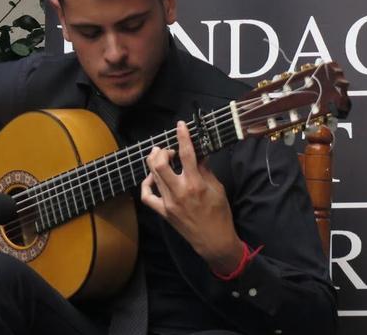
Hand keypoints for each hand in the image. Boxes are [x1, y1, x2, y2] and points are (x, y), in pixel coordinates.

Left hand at [141, 121, 242, 274]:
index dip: (183, 137)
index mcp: (196, 184)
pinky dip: (147, 184)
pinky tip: (152, 178)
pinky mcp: (164, 212)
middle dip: (161, 151)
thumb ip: (206, 170)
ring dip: (155, 162)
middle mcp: (180, 192)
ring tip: (161, 157)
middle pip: (160, 165)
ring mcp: (169, 202)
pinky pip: (148, 196)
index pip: (187, 154)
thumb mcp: (217, 188)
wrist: (214, 240)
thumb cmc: (220, 214)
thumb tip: (199, 154)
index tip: (181, 125)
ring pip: (153, 176)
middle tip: (168, 149)